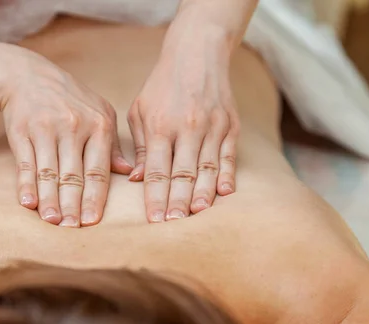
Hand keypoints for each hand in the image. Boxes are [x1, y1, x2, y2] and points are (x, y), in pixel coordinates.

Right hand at [1, 50, 131, 226]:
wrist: (29, 76)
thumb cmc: (71, 101)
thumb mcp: (100, 113)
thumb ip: (112, 145)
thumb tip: (129, 172)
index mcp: (98, 125)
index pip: (98, 170)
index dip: (95, 198)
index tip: (92, 221)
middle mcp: (73, 127)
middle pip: (73, 175)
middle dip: (73, 205)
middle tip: (72, 229)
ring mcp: (46, 128)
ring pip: (49, 171)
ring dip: (50, 199)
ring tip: (52, 222)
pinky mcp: (22, 130)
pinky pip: (26, 162)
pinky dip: (26, 183)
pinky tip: (28, 202)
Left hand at [127, 29, 239, 222]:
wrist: (197, 54)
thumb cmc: (162, 86)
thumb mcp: (140, 111)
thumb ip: (141, 148)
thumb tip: (138, 180)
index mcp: (160, 126)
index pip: (158, 170)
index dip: (155, 197)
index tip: (153, 220)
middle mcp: (187, 128)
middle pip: (182, 174)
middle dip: (177, 202)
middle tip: (173, 225)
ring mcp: (212, 127)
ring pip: (207, 168)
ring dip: (202, 194)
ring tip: (196, 215)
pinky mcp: (231, 126)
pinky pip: (229, 156)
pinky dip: (227, 176)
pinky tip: (223, 194)